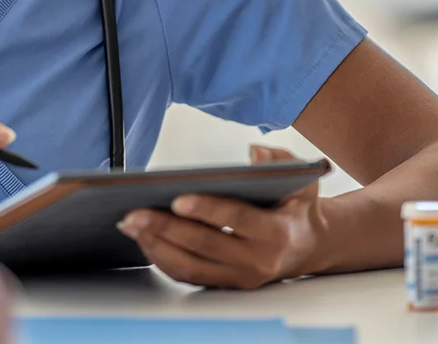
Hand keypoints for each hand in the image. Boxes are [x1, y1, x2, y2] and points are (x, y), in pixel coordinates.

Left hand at [116, 145, 322, 288]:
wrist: (308, 246)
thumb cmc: (296, 207)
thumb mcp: (302, 178)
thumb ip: (280, 161)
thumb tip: (255, 153)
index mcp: (276, 233)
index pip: (237, 220)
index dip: (207, 210)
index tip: (177, 199)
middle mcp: (257, 261)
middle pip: (204, 245)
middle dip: (165, 228)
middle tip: (133, 213)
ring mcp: (239, 277)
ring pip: (190, 265)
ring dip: (155, 245)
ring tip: (129, 224)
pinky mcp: (225, 284)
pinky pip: (188, 275)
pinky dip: (161, 258)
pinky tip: (143, 238)